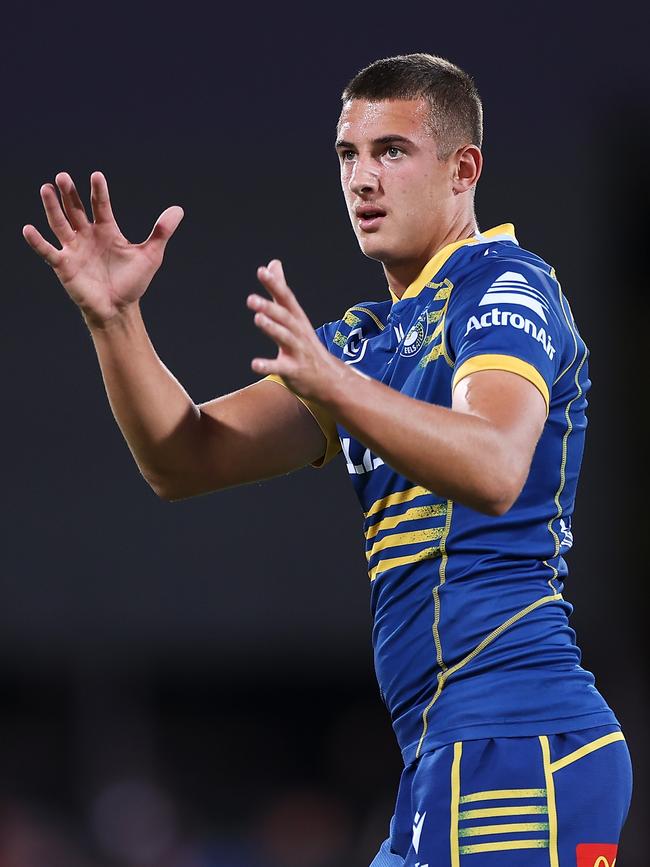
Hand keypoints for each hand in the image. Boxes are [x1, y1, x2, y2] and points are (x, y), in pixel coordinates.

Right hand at [23, 172, 183, 327]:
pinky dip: (37, 242)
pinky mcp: (64, 265)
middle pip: (76, 209)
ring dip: (52, 207)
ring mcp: (74, 249)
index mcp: (107, 230)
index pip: (100, 205)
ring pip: (60, 224)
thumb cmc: (133, 283)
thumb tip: (179, 210)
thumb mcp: (150, 256)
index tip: (96, 176)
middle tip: (63, 176)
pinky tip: (28, 229)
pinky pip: (48, 251)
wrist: (119, 309)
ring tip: (46, 188)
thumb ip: (161, 232)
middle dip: (70, 194)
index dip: (98, 191)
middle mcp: (87, 236)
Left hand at [247, 260, 338, 401]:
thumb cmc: (307, 346)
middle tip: (251, 299)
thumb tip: (272, 263)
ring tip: (257, 318)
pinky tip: (254, 364)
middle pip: (285, 317)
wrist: (330, 380)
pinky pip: (281, 368)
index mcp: (297, 319)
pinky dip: (268, 365)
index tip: (262, 271)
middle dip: (270, 307)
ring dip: (272, 328)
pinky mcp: (294, 370)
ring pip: (286, 338)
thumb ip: (281, 292)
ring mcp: (298, 352)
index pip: (286, 299)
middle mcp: (299, 333)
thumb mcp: (295, 317)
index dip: (276, 285)